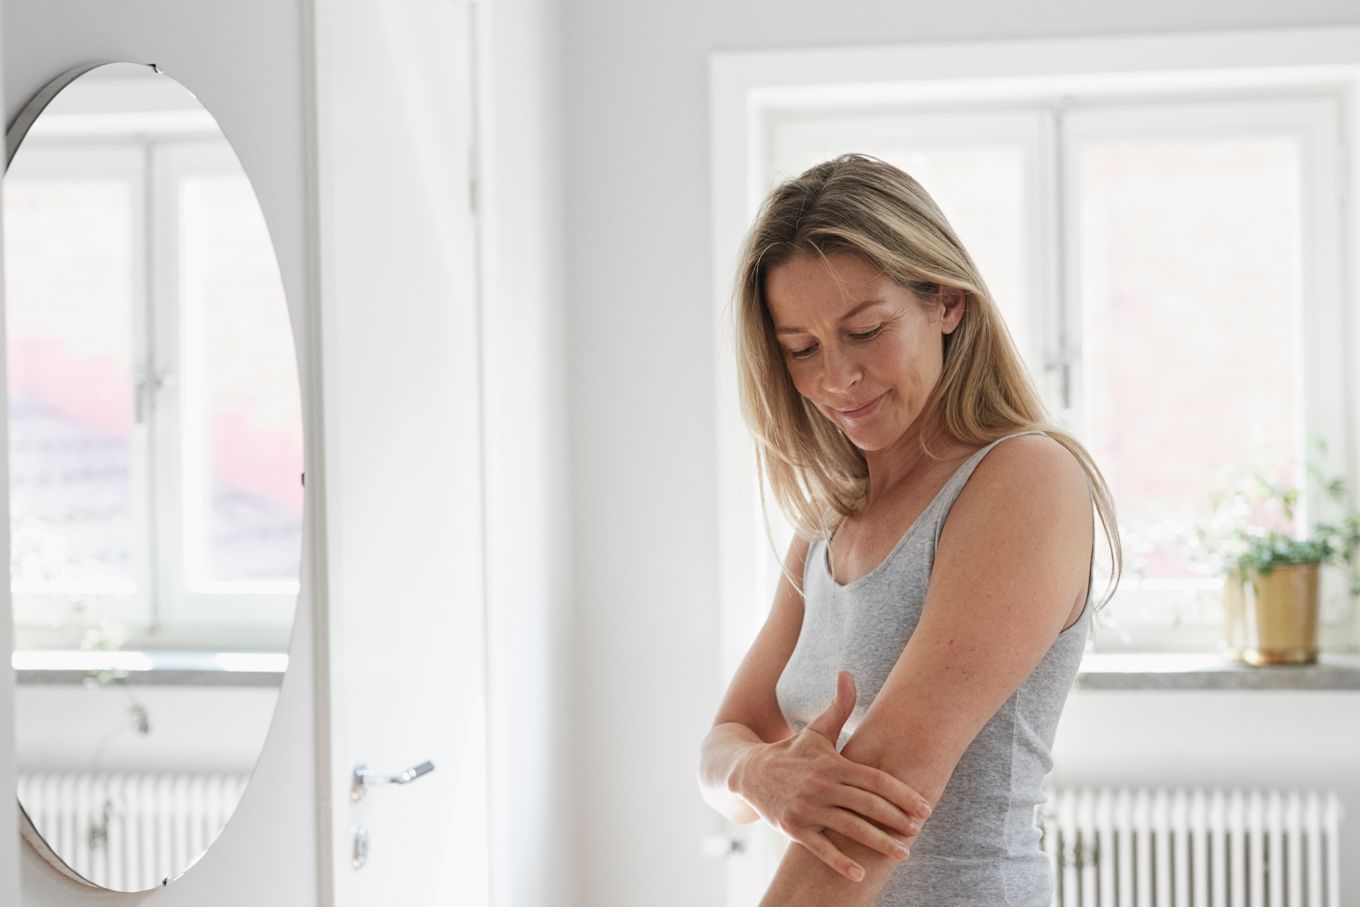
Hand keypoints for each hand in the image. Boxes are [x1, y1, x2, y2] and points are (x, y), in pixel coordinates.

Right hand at [737, 671, 931, 881]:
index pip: (875, 780)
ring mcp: (806, 809)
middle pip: (867, 805)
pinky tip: (861, 873)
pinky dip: (840, 863)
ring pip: (849, 828)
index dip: (902, 794)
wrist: (749, 773)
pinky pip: (821, 849)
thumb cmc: (792, 752)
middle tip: (918, 830)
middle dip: (897, 819)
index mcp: (832, 763)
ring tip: (902, 853)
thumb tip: (848, 673)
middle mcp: (821, 786)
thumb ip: (838, 705)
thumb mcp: (816, 730)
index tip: (924, 807)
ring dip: (878, 842)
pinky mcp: (793, 829)